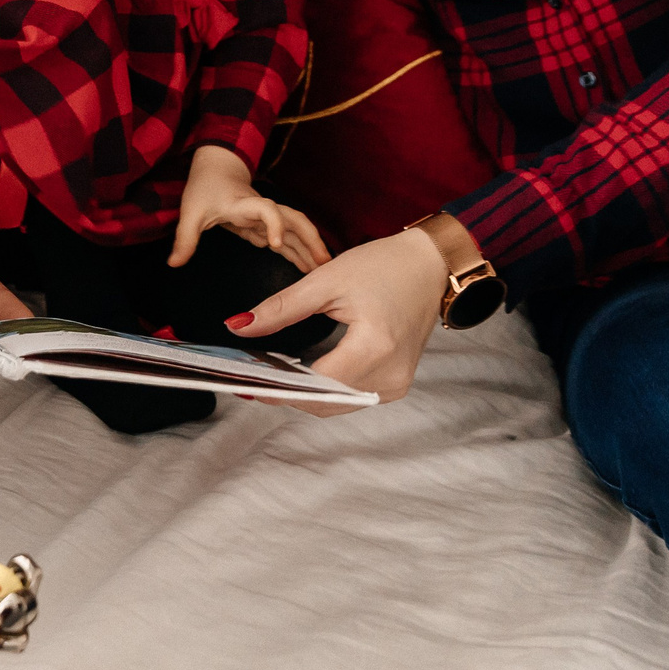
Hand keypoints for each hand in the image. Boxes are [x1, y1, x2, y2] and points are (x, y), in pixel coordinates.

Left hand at [167, 146, 326, 272]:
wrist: (217, 168)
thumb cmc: (205, 187)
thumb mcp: (190, 212)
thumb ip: (184, 239)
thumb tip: (173, 264)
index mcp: (244, 203)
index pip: (265, 209)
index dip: (273, 225)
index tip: (275, 246)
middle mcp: (261, 209)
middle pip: (293, 219)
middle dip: (310, 240)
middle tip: (324, 264)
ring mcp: (267, 217)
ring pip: (295, 230)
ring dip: (310, 248)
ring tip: (326, 270)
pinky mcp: (266, 226)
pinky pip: (288, 239)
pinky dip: (300, 252)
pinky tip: (310, 268)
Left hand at [224, 226, 447, 413]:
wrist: (429, 265)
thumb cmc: (384, 266)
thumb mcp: (326, 280)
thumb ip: (281, 308)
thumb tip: (239, 327)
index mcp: (375, 347)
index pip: (316, 383)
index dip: (278, 386)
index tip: (245, 382)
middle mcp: (390, 374)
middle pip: (325, 401)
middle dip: (286, 393)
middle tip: (249, 378)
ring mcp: (396, 384)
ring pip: (336, 404)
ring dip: (304, 394)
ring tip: (269, 376)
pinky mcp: (396, 384)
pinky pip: (352, 397)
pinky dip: (326, 390)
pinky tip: (301, 374)